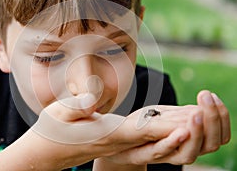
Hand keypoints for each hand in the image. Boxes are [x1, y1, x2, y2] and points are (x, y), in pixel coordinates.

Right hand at [29, 93, 198, 168]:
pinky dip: (165, 129)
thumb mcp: (59, 113)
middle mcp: (119, 142)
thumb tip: (91, 100)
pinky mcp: (119, 141)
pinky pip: (148, 137)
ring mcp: (120, 144)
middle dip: (182, 127)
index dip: (166, 127)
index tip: (189, 122)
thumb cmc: (52, 131)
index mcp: (107, 134)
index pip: (141, 130)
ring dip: (177, 129)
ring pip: (156, 139)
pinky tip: (176, 121)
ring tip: (198, 114)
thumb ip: (76, 106)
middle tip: (205, 112)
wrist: (47, 151)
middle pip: (156, 137)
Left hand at [96, 90, 230, 166]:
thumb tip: (204, 106)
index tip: (213, 97)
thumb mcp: (166, 116)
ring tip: (196, 114)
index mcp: (191, 139)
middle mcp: (183, 150)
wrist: (118, 139)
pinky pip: (162, 151)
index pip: (219, 135)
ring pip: (189, 153)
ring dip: (196, 133)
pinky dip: (173, 142)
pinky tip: (180, 131)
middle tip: (206, 98)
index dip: (221, 117)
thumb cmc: (144, 125)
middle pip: (210, 144)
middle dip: (212, 121)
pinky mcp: (147, 154)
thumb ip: (183, 114)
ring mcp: (166, 154)